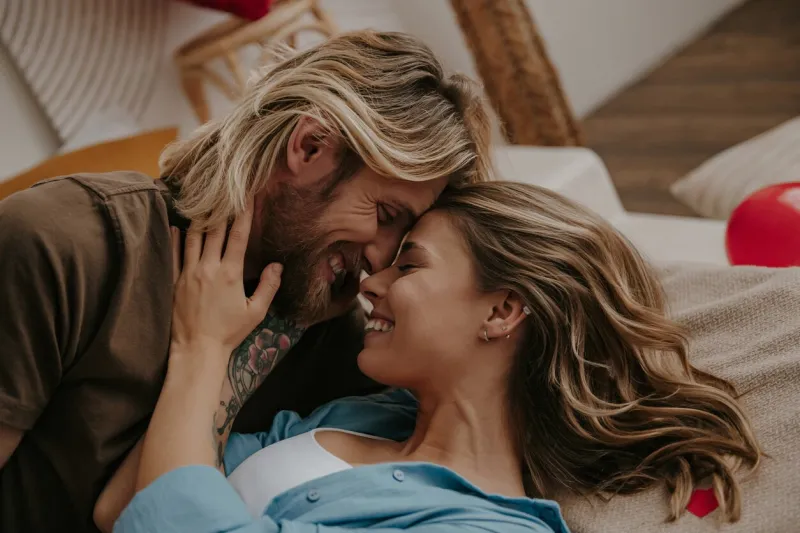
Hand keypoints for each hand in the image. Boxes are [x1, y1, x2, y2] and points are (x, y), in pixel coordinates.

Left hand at [170, 201, 282, 354]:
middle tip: (225, 191)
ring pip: (193, 237)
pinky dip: (175, 238)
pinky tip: (176, 225)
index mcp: (230, 273)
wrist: (197, 349)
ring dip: (199, 219)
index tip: (247, 197)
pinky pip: (174, 253)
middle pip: (215, 230)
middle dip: (221, 208)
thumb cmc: (229, 332)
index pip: (238, 236)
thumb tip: (278, 265)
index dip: (243, 214)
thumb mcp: (256, 312)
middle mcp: (208, 267)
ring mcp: (188, 272)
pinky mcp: (174, 281)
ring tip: (203, 202)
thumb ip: (268, 286)